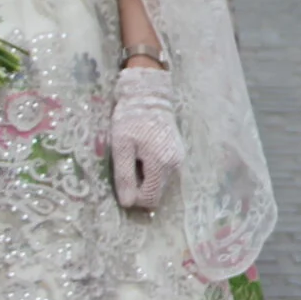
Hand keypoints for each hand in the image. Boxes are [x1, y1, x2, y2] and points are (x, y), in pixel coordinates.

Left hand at [109, 65, 182, 209]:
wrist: (149, 96)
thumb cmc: (131, 120)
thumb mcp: (121, 146)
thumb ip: (125, 176)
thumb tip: (127, 203)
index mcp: (160, 164)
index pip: (150, 199)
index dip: (134, 197)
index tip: (123, 182)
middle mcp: (174, 165)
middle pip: (157, 193)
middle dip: (140, 187)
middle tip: (127, 167)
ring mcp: (179, 160)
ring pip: (160, 184)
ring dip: (146, 178)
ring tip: (135, 159)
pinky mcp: (178, 154)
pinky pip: (164, 173)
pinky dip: (152, 170)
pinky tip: (144, 154)